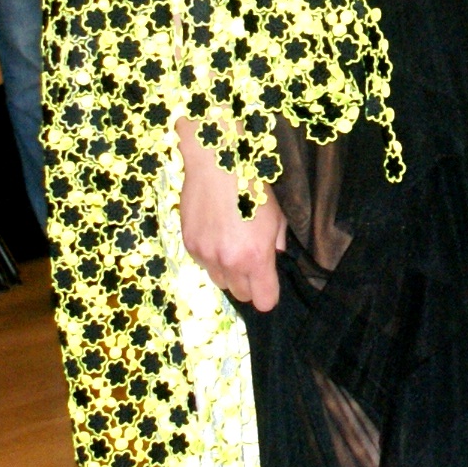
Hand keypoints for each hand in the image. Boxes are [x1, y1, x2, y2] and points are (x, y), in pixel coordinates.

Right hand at [176, 120, 286, 308]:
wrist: (216, 166)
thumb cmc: (251, 187)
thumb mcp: (276, 216)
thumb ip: (276, 243)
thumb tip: (274, 256)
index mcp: (255, 257)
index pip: (264, 300)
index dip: (268, 295)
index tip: (269, 286)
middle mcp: (229, 262)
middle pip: (241, 295)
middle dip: (248, 284)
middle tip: (251, 263)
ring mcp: (206, 255)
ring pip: (220, 281)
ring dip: (228, 272)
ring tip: (232, 246)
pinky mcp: (190, 246)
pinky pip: (203, 264)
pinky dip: (211, 257)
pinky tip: (216, 234)